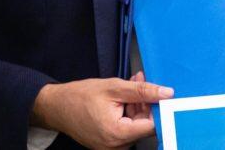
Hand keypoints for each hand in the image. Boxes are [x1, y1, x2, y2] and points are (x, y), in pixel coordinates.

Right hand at [30, 76, 173, 148]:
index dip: (158, 107)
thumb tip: (167, 93)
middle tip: (140, 80)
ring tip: (131, 85)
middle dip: (146, 102)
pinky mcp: (109, 145)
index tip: (160, 92)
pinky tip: (125, 97)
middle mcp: (115, 146)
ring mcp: (111, 148)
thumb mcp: (114, 87)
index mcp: (117, 134)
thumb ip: (142, 91)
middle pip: (144, 125)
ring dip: (137, 105)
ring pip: (136, 125)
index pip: (152, 125)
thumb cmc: (80, 96)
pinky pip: (126, 128)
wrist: (56, 107)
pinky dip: (129, 112)